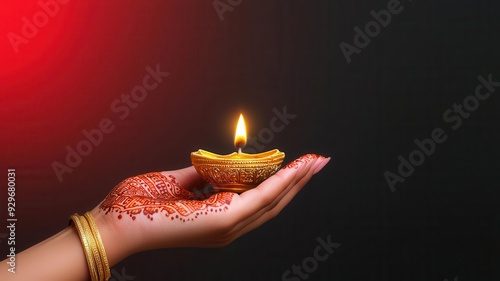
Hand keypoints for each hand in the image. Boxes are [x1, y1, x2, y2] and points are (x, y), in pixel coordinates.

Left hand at [88, 154, 329, 262]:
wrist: (115, 224)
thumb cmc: (139, 206)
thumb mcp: (178, 183)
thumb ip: (201, 174)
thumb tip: (217, 161)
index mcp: (217, 218)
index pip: (257, 200)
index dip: (281, 184)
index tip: (299, 166)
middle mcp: (227, 226)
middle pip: (273, 202)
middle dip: (297, 181)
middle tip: (319, 162)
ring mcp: (226, 226)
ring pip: (271, 200)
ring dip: (295, 180)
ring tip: (314, 162)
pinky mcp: (221, 221)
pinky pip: (258, 198)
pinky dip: (279, 183)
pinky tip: (293, 169)